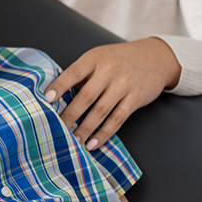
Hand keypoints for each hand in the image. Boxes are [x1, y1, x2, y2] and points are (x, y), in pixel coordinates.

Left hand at [45, 38, 181, 149]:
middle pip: (86, 96)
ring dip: (85, 129)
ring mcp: (123, 85)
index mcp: (94, 58)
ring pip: (100, 111)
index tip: (46, 99)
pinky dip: (103, 133)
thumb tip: (59, 96)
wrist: (154, 58)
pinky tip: (93, 143)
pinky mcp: (135, 99)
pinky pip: (117, 119)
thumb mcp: (99, 58)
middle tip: (56, 129)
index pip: (73, 73)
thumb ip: (82, 74)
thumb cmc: (119, 59)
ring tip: (73, 141)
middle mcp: (108, 71)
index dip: (59, 86)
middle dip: (70, 115)